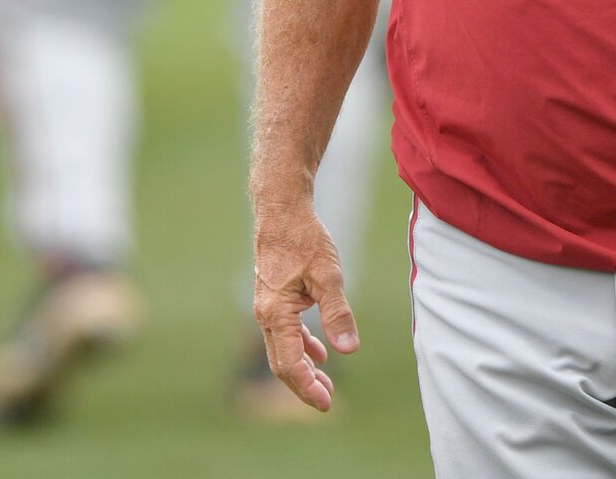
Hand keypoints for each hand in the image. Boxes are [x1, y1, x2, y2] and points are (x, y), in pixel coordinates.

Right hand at [252, 198, 359, 412]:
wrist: (281, 211)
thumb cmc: (303, 239)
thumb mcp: (328, 275)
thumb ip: (338, 313)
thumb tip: (349, 349)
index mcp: (276, 314)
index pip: (288, 363)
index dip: (307, 387)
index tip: (326, 403)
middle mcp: (266, 315)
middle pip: (281, 363)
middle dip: (304, 385)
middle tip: (327, 401)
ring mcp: (268, 307)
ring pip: (282, 349)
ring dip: (303, 368)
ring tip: (325, 384)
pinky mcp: (274, 298)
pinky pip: (285, 332)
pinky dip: (301, 346)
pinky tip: (320, 352)